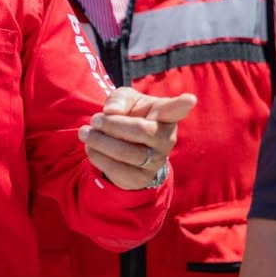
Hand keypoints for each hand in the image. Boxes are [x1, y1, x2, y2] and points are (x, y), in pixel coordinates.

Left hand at [79, 87, 196, 189]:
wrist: (125, 145)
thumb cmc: (130, 115)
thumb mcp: (125, 100)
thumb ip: (119, 99)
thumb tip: (112, 112)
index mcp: (164, 114)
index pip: (175, 110)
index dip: (182, 105)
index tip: (189, 100)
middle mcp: (166, 138)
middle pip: (141, 131)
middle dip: (112, 125)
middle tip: (95, 119)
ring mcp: (156, 160)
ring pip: (127, 152)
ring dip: (100, 141)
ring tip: (86, 133)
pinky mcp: (142, 178)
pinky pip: (118, 170)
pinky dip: (98, 157)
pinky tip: (91, 148)